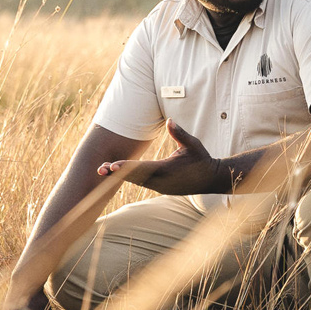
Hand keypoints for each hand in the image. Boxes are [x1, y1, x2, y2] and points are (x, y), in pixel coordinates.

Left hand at [99, 123, 228, 195]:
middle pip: (134, 177)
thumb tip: (170, 120)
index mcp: (167, 170)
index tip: (112, 165)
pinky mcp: (161, 188)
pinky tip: (116, 173)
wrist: (211, 179)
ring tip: (103, 170)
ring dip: (120, 176)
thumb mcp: (193, 145)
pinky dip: (129, 178)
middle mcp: (161, 181)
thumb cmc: (202, 159)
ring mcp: (161, 187)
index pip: (142, 169)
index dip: (126, 167)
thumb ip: (180, 134)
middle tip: (99, 168)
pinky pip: (141, 182)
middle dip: (117, 173)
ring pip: (136, 181)